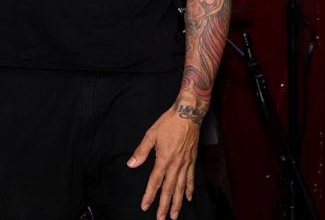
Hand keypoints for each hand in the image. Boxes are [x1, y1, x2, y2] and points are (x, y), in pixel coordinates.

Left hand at [127, 101, 200, 219]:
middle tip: (161, 218)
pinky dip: (189, 189)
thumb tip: (132, 164)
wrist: (188, 113)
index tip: (145, 206)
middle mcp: (175, 164)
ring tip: (174, 215)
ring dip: (177, 203)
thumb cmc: (169, 122)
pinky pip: (191, 178)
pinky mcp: (192, 160)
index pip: (155, 182)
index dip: (149, 195)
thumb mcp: (151, 134)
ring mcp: (185, 163)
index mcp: (164, 159)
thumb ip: (141, 151)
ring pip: (181, 187)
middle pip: (169, 189)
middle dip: (164, 206)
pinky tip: (188, 198)